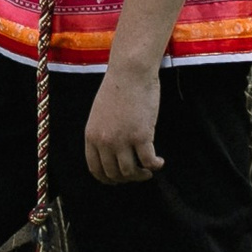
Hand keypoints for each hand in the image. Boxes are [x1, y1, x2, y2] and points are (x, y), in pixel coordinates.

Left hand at [83, 68, 163, 183]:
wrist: (130, 72)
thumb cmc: (117, 88)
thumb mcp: (100, 114)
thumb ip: (102, 133)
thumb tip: (112, 152)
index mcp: (91, 136)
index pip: (95, 169)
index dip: (108, 178)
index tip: (118, 179)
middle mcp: (104, 142)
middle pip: (114, 174)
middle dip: (127, 178)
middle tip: (138, 174)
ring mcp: (122, 140)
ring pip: (131, 172)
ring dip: (142, 175)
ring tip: (149, 169)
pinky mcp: (141, 136)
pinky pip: (148, 162)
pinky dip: (155, 165)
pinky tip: (159, 162)